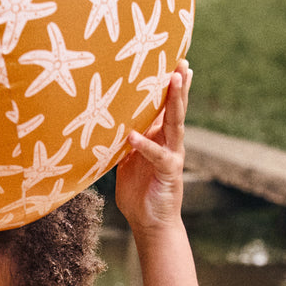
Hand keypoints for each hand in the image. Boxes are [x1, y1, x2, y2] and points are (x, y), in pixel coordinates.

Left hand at [113, 60, 190, 233]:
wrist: (150, 223)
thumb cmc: (137, 193)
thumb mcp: (126, 161)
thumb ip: (122, 143)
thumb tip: (104, 125)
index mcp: (159, 138)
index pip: (165, 107)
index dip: (168, 87)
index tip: (170, 62)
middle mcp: (170, 143)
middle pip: (176, 108)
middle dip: (179, 85)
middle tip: (181, 61)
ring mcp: (172, 156)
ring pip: (175, 124)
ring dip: (175, 102)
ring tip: (173, 80)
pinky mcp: (170, 172)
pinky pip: (158, 155)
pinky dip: (145, 145)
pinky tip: (133, 136)